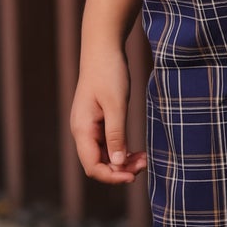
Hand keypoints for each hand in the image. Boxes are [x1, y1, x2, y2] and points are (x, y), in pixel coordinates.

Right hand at [70, 39, 147, 183]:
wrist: (103, 50)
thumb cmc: (109, 73)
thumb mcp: (116, 105)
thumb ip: (116, 135)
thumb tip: (118, 164)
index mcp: (82, 129)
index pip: (92, 166)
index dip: (112, 177)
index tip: (133, 175)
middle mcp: (82, 132)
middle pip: (98, 164)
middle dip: (120, 170)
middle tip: (145, 163)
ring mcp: (88, 128)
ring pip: (104, 157)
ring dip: (122, 162)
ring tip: (144, 158)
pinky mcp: (97, 122)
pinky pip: (107, 145)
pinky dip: (121, 151)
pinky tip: (136, 151)